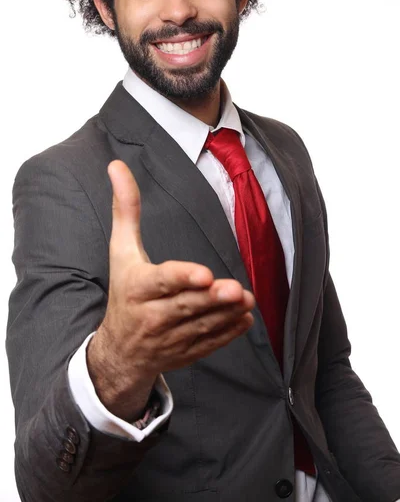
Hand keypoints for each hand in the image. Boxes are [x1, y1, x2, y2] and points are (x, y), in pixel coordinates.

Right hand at [88, 160, 254, 419]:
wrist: (119, 351)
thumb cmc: (123, 292)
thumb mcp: (120, 251)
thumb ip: (125, 209)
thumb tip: (117, 165)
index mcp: (136, 288)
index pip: (161, 282)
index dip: (182, 278)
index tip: (204, 274)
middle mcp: (151, 316)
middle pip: (185, 306)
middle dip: (211, 298)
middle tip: (235, 289)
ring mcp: (168, 338)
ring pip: (201, 326)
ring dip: (225, 314)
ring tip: (246, 300)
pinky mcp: (184, 352)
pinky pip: (208, 344)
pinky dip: (227, 333)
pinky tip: (244, 319)